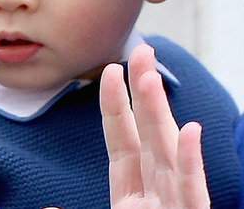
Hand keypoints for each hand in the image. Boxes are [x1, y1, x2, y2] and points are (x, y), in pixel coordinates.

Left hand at [100, 44, 209, 207]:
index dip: (116, 107)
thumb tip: (52, 206)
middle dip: (144, 94)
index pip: (123, 143)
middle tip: (141, 50)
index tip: (112, 71)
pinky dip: (191, 162)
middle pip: (150, 137)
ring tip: (149, 79)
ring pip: (168, 156)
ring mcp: (177, 206)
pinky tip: (190, 131)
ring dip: (159, 117)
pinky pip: (191, 191)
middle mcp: (159, 194)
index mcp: (134, 196)